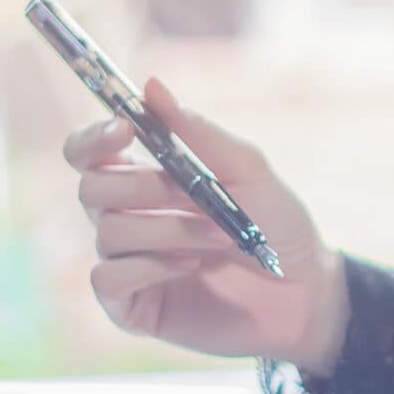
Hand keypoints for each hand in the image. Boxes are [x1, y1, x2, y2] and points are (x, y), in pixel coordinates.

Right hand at [64, 79, 349, 370]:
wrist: (306, 293)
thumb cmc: (279, 228)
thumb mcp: (248, 171)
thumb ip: (199, 133)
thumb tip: (152, 86)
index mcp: (147, 181)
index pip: (87, 154)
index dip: (93, 139)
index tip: (124, 129)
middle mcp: (129, 219)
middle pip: (91, 189)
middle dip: (143, 186)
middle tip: (194, 194)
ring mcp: (129, 264)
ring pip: (107, 232)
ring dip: (166, 229)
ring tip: (219, 237)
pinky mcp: (133, 307)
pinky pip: (106, 278)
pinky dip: (148, 266)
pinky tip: (189, 266)